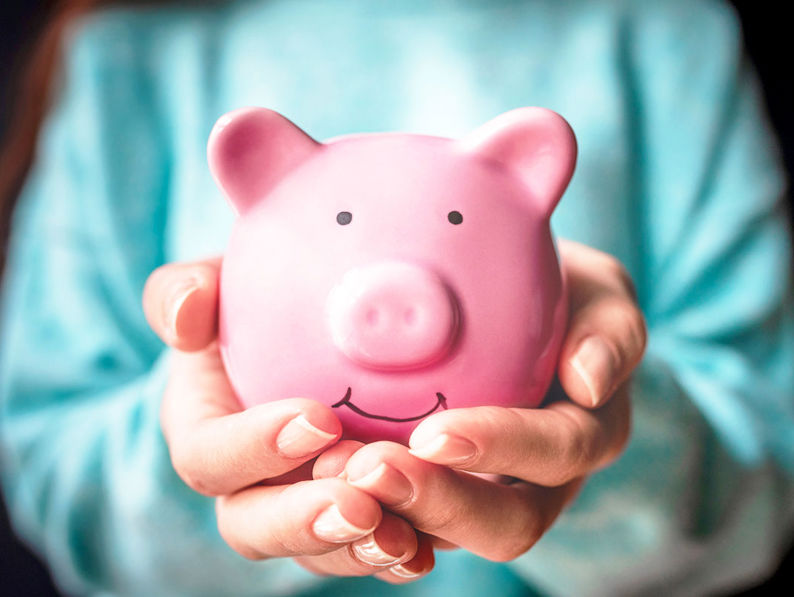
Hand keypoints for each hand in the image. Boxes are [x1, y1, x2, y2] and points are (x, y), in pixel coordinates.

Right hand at [143, 259, 433, 581]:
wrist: (311, 324)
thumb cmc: (254, 305)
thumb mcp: (218, 284)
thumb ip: (187, 292)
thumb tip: (184, 316)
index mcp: (206, 431)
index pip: (208, 457)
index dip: (254, 448)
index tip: (320, 419)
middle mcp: (248, 482)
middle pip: (254, 527)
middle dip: (304, 522)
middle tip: (359, 506)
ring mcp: (300, 503)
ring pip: (317, 551)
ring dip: (356, 549)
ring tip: (403, 537)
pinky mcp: (352, 512)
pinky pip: (367, 548)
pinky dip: (398, 553)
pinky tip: (428, 547)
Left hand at [319, 240, 645, 560]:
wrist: (514, 304)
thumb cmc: (557, 296)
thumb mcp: (597, 294)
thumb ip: (608, 330)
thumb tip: (589, 380)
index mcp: (581, 436)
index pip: (555, 454)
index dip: (501, 449)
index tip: (436, 432)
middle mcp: (534, 482)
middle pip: (502, 524)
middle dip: (437, 502)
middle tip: (370, 468)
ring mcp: (478, 493)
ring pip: (438, 537)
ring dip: (384, 516)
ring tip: (329, 474)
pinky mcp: (425, 492)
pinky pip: (391, 522)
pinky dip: (355, 511)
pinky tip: (312, 474)